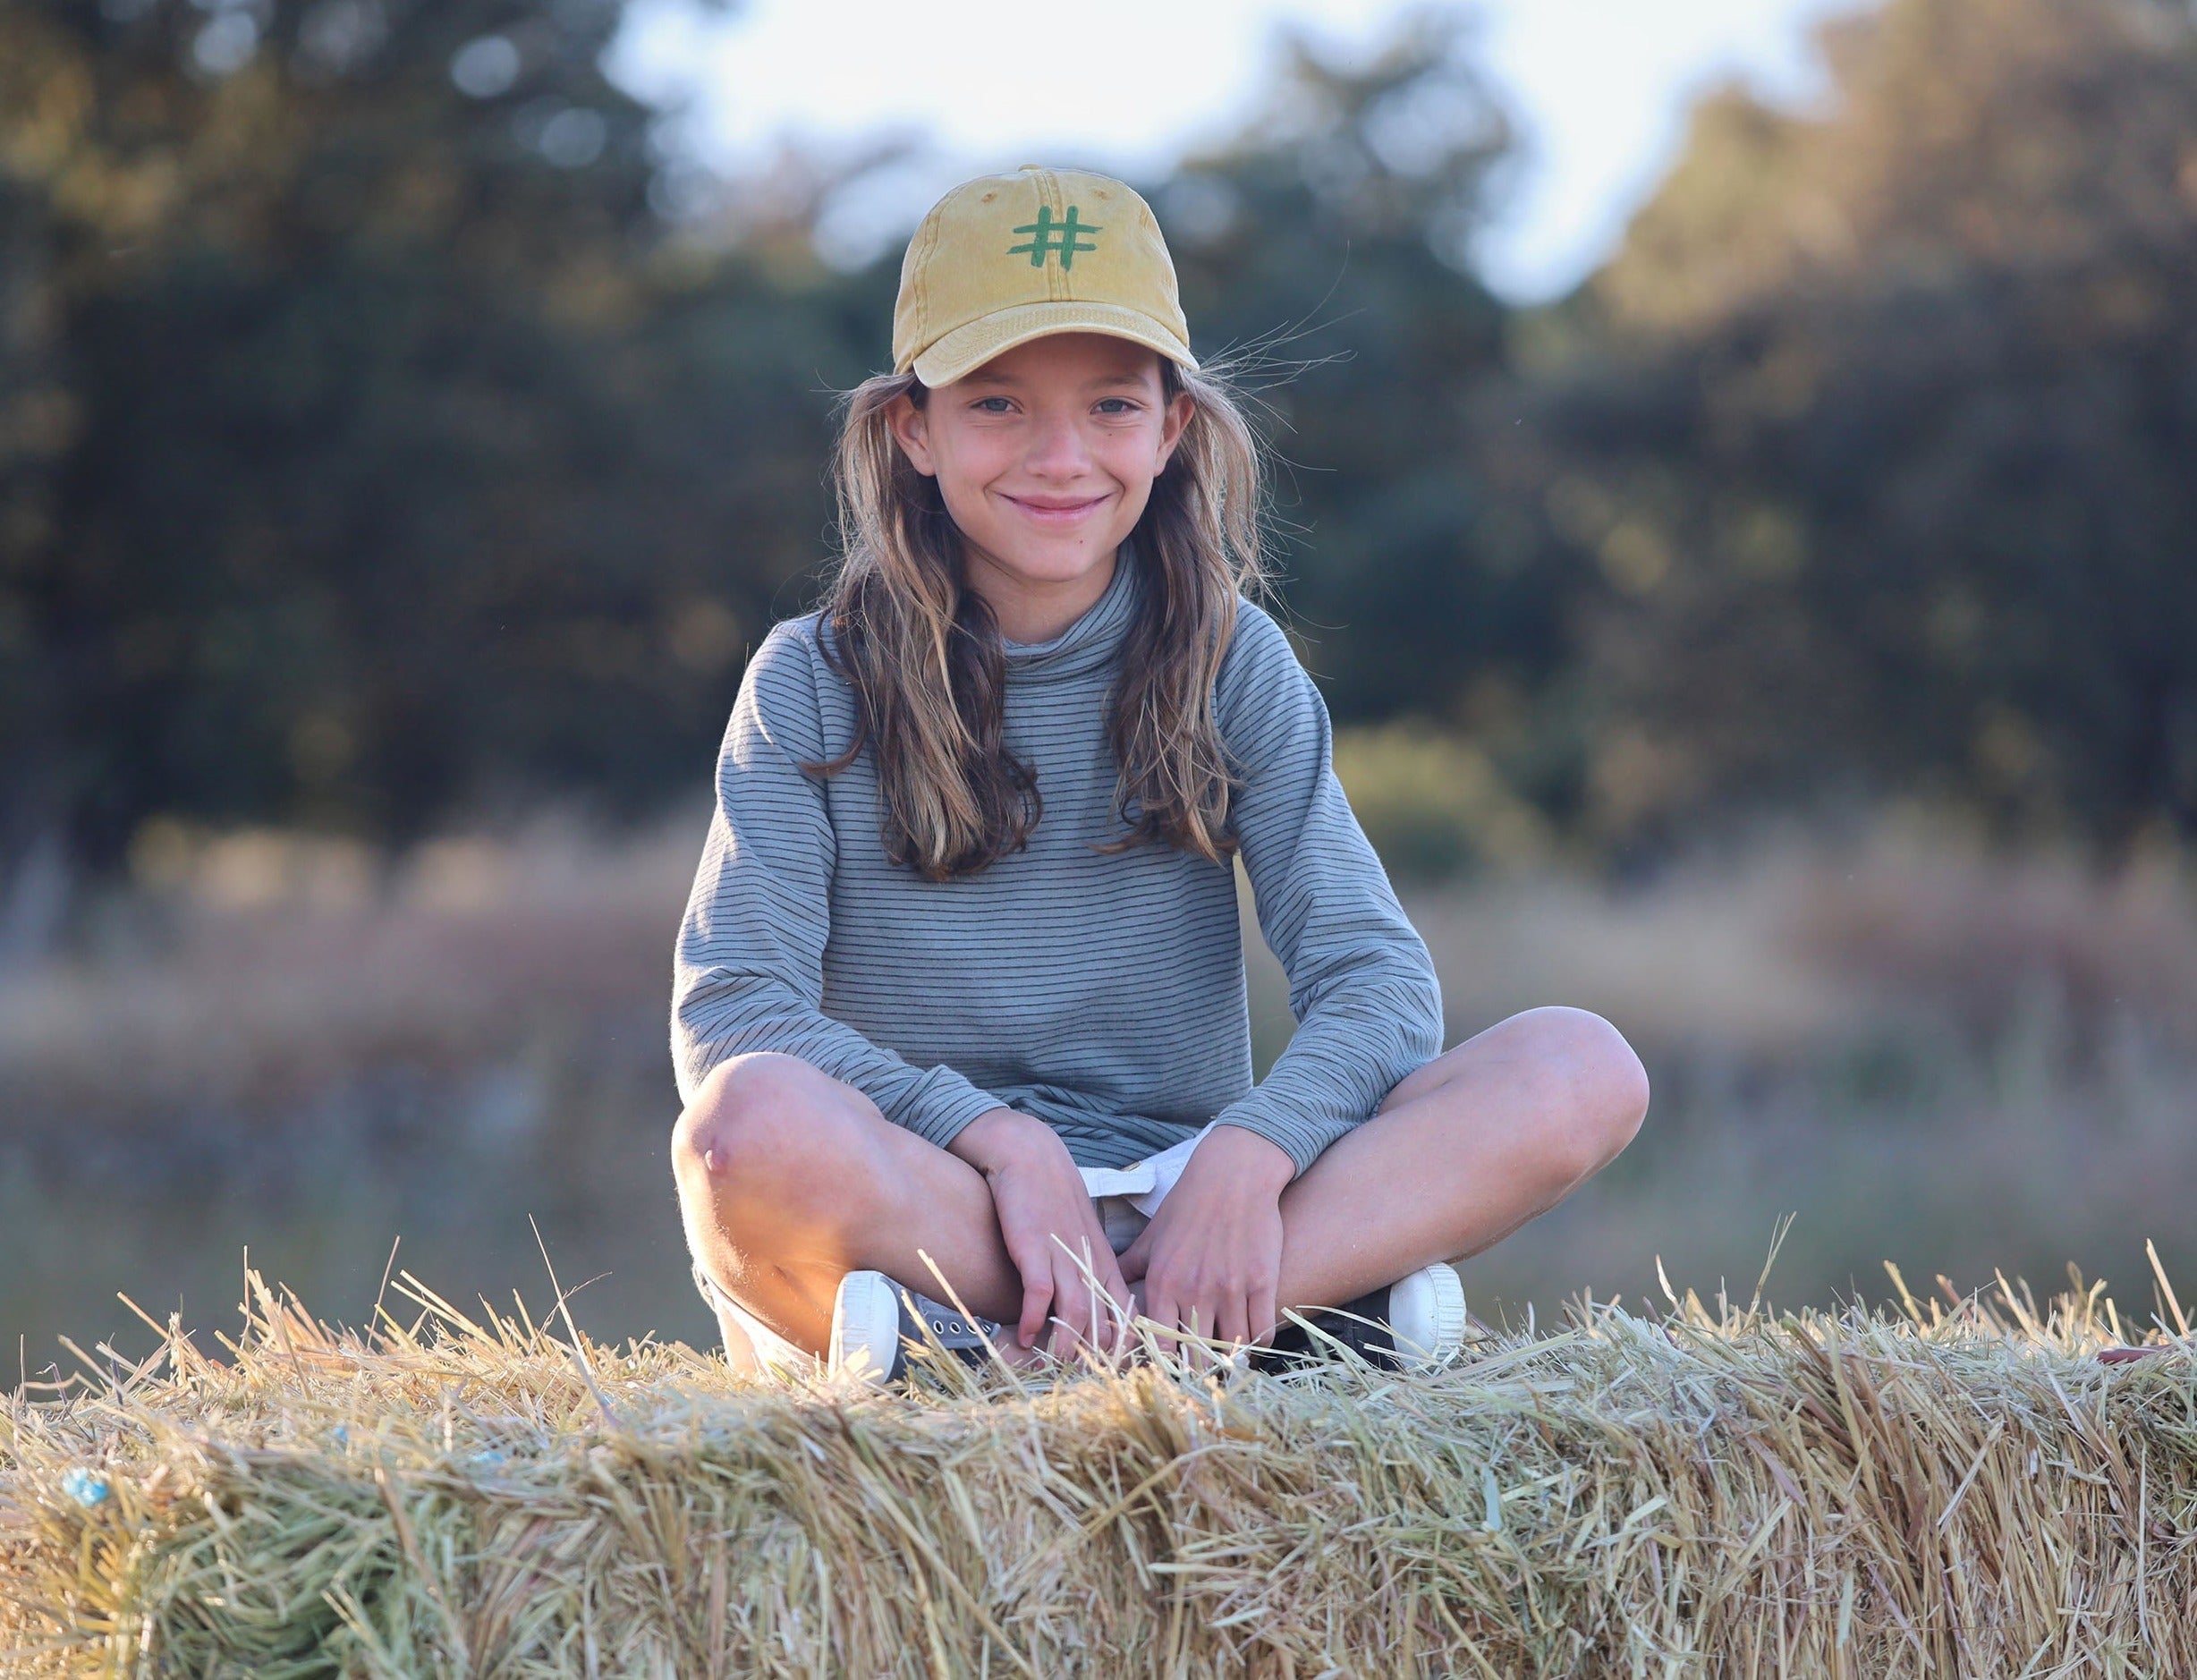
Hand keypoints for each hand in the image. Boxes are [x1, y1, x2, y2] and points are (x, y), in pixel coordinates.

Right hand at [949, 1108, 1132, 1354]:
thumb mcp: (1081, 1236)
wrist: (1029, 1156)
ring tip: (1054, 1365)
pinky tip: (1023, 1335)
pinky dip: (1032, 1319)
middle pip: (1104, 1321)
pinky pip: (1039, 1292)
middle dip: (1097, 1356)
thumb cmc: (1053, 1199)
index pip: (1127, 1315)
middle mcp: (1089, 1263)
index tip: (1117, 1373)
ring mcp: (1063, 1255)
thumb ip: (1088, 1271)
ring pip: (1076, 1312)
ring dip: (1066, 1344)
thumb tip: (1090, 1312)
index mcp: (1105, 1263)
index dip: (1125, 1347)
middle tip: (1084, 1382)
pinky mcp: (1034, 1248)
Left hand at [1118, 1124, 1293, 1363]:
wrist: (1233, 1176)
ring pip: (1231, 1347)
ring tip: (1225, 1359)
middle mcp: (1195, 1291)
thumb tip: (1101, 1284)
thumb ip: (1130, 1266)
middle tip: (1199, 1375)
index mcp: (1163, 1284)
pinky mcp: (1261, 1282)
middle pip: (1196, 1356)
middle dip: (1197, 1371)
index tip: (1168, 1373)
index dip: (1163, 1367)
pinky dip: (1256, 1340)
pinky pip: (1262, 1330)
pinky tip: (1249, 1337)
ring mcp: (1231, 1289)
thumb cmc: (1188, 1204)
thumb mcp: (1152, 1236)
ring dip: (1228, 1357)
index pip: (1159, 1346)